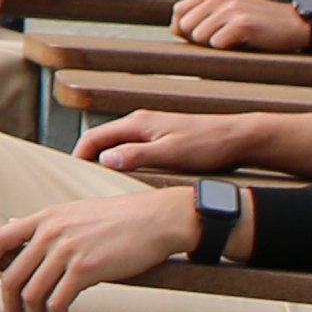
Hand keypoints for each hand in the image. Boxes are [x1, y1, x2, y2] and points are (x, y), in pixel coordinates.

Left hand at [0, 181, 205, 311]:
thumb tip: (33, 255)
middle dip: (9, 308)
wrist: (158, 218)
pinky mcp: (86, 269)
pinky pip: (58, 304)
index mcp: (46, 217)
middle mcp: (50, 232)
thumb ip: (54, 231)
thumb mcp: (79, 215)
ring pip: (32, 296)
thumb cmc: (124, 219)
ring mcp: (67, 250)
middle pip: (11, 277)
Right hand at [82, 105, 311, 184]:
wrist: (238, 138)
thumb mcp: (171, 153)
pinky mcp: (162, 140)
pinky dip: (121, 164)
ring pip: (116, 147)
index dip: (78, 157)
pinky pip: (130, 151)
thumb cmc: (208, 145)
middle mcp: (141, 123)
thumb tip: (105, 160)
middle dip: (87, 161)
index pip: (94, 138)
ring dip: (104, 164)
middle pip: (101, 142)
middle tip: (81, 187)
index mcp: (138, 123)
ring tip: (100, 187)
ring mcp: (151, 131)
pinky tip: (127, 181)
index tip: (72, 179)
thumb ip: (137, 156)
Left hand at [167, 0, 310, 52]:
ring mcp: (231, 8)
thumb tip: (175, 29)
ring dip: (213, 45)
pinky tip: (242, 43)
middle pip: (185, 26)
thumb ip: (203, 16)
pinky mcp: (242, 23)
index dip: (184, 29)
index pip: (179, 11)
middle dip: (199, 40)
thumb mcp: (228, 11)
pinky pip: (216, 44)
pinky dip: (227, 50)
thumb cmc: (258, 23)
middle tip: (223, 40)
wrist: (294, 25)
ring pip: (199, 36)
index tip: (202, 37)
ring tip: (233, 41)